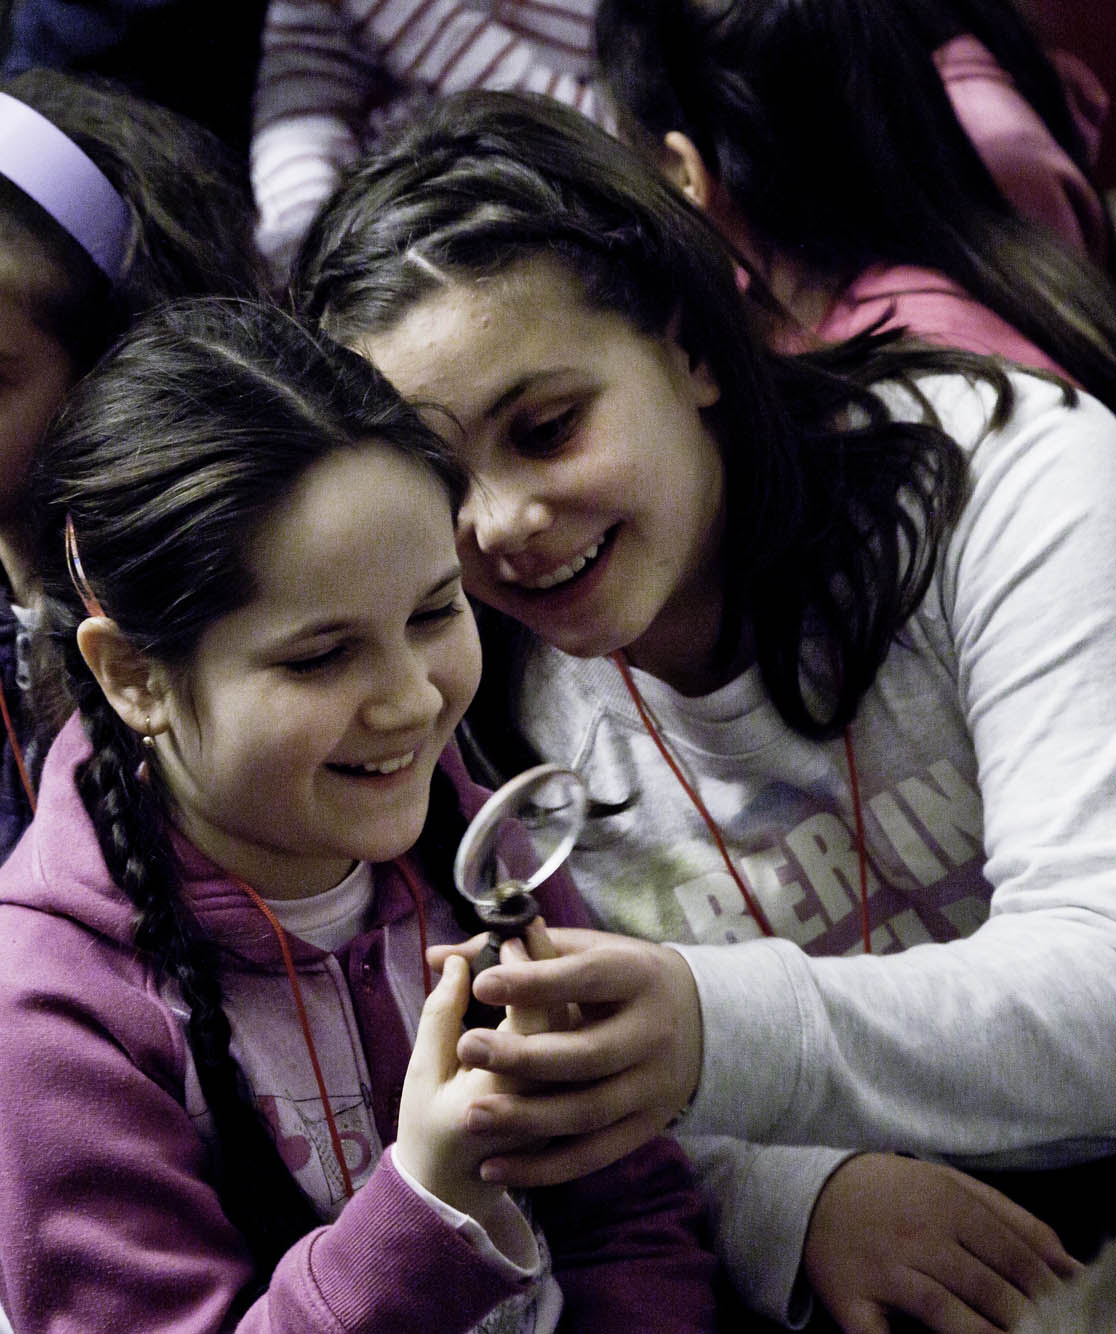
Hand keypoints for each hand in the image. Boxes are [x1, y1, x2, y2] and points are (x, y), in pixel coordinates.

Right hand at [397, 923, 572, 1223]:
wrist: (454, 1192)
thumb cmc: (428, 1128)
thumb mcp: (422, 1073)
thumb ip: (440, 1015)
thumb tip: (455, 960)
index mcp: (504, 1095)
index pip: (530, 1018)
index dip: (521, 970)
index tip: (506, 935)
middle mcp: (545, 1100)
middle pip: (561, 1018)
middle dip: (541, 969)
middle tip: (521, 935)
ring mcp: (564, 1103)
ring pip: (575, 1031)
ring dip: (555, 987)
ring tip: (534, 952)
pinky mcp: (571, 1100)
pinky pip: (575, 1046)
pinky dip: (560, 1012)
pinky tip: (544, 985)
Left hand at [429, 928, 702, 1188]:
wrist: (703, 1022)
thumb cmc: (620, 976)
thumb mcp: (583, 950)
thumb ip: (513, 951)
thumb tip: (437, 955)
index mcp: (635, 975)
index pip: (583, 979)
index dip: (534, 983)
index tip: (481, 985)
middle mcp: (651, 1032)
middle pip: (586, 1053)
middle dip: (524, 1056)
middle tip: (466, 1048)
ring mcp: (652, 1085)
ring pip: (587, 1110)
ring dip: (527, 1118)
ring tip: (470, 1116)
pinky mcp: (646, 1126)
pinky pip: (593, 1155)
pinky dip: (544, 1167)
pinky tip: (495, 1166)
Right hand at [803, 1154, 1079, 1333]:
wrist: (815, 1189)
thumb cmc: (896, 1192)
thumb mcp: (953, 1185)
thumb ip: (1013, 1219)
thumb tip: (1072, 1266)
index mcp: (946, 1204)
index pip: (1012, 1255)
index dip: (1048, 1290)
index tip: (1070, 1312)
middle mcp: (916, 1236)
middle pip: (986, 1289)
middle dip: (1025, 1320)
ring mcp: (883, 1269)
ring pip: (945, 1313)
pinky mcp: (850, 1298)